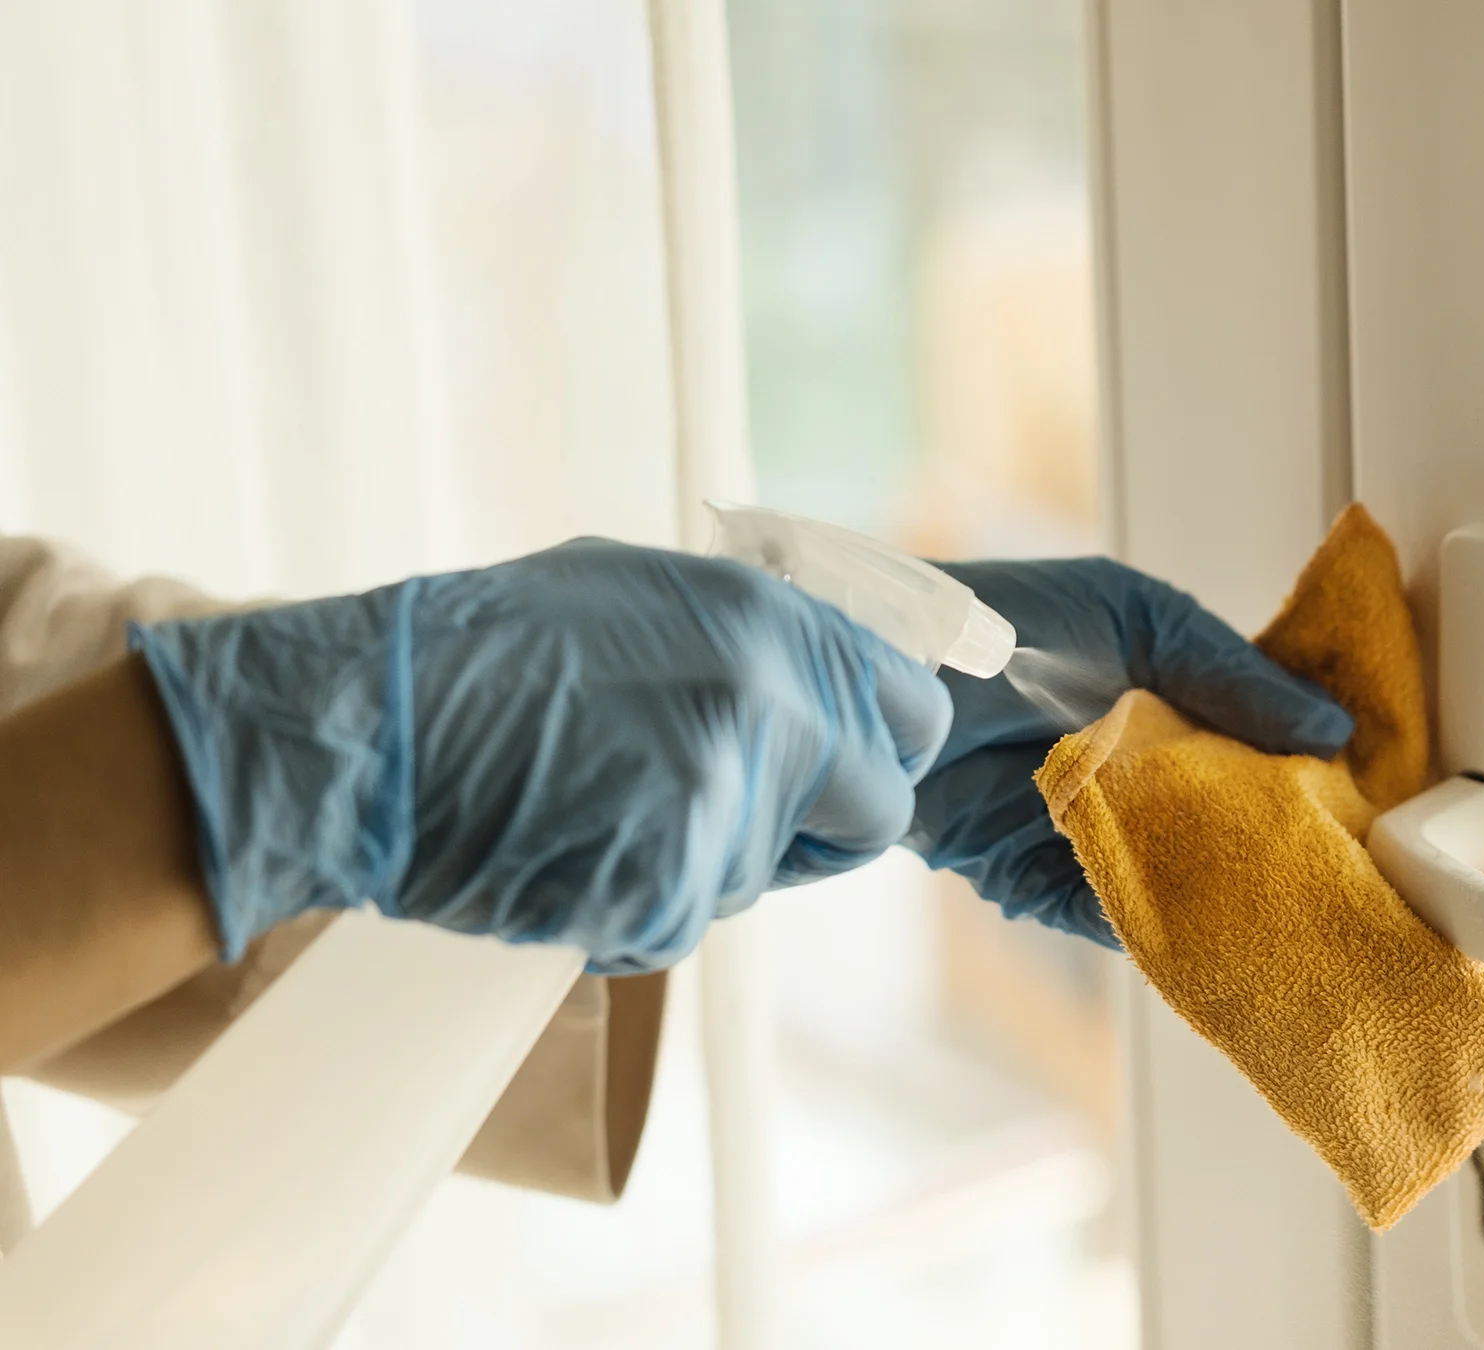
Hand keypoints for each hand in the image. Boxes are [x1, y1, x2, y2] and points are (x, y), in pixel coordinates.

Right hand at [130, 539, 951, 973]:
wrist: (358, 729)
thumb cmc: (478, 654)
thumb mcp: (635, 592)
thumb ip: (750, 636)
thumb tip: (823, 678)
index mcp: (770, 620)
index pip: (912, 709)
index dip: (881, 749)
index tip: (849, 769)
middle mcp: (770, 704)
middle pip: (876, 811)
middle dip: (819, 830)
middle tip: (732, 818)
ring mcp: (726, 802)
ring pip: (761, 874)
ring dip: (699, 863)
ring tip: (591, 807)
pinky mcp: (670, 888)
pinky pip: (680, 921)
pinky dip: (627, 907)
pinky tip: (557, 852)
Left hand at [905, 558, 1352, 946]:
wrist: (882, 673)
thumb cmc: (1002, 621)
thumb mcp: (1135, 615)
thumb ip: (1229, 670)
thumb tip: (1329, 729)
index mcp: (1168, 700)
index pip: (1263, 740)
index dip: (1317, 766)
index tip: (1378, 792)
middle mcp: (1137, 771)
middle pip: (1230, 820)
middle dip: (1282, 841)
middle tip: (1351, 864)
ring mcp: (1094, 832)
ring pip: (1183, 877)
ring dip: (1229, 891)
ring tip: (1298, 909)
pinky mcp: (1039, 881)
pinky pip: (1115, 917)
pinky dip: (1160, 929)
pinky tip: (1211, 933)